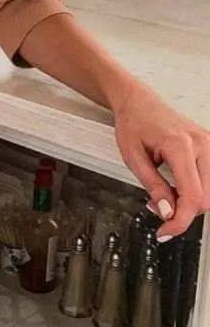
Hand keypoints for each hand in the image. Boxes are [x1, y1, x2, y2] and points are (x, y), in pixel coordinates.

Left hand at [113, 82, 209, 240]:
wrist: (139, 102)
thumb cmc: (133, 124)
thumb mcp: (132, 156)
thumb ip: (152, 186)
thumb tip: (167, 213)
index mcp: (181, 146)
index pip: (193, 197)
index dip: (180, 221)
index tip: (165, 232)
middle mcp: (202, 145)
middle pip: (206, 199)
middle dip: (182, 211)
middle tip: (155, 206)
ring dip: (189, 202)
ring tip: (163, 195)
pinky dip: (195, 191)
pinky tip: (175, 187)